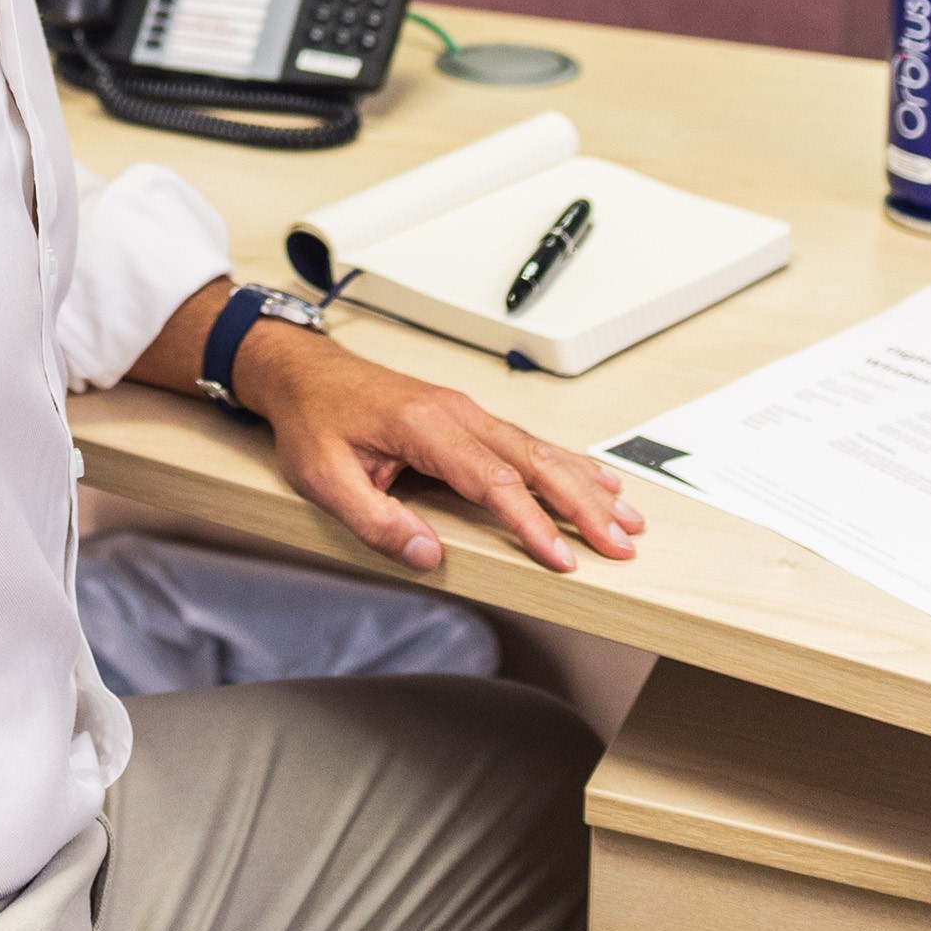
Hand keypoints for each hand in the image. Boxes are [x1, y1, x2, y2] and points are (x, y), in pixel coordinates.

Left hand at [235, 326, 643, 574]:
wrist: (303, 373)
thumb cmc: (314, 421)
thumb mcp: (325, 479)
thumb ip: (376, 521)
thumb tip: (428, 555)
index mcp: (425, 428)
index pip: (494, 481)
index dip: (532, 523)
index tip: (563, 557)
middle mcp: (456, 413)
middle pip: (534, 462)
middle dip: (582, 506)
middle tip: (620, 543)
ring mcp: (466, 411)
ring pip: (539, 449)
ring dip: (585, 485)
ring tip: (627, 518)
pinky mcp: (466, 416)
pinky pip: (527, 440)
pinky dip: (567, 462)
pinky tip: (596, 479)